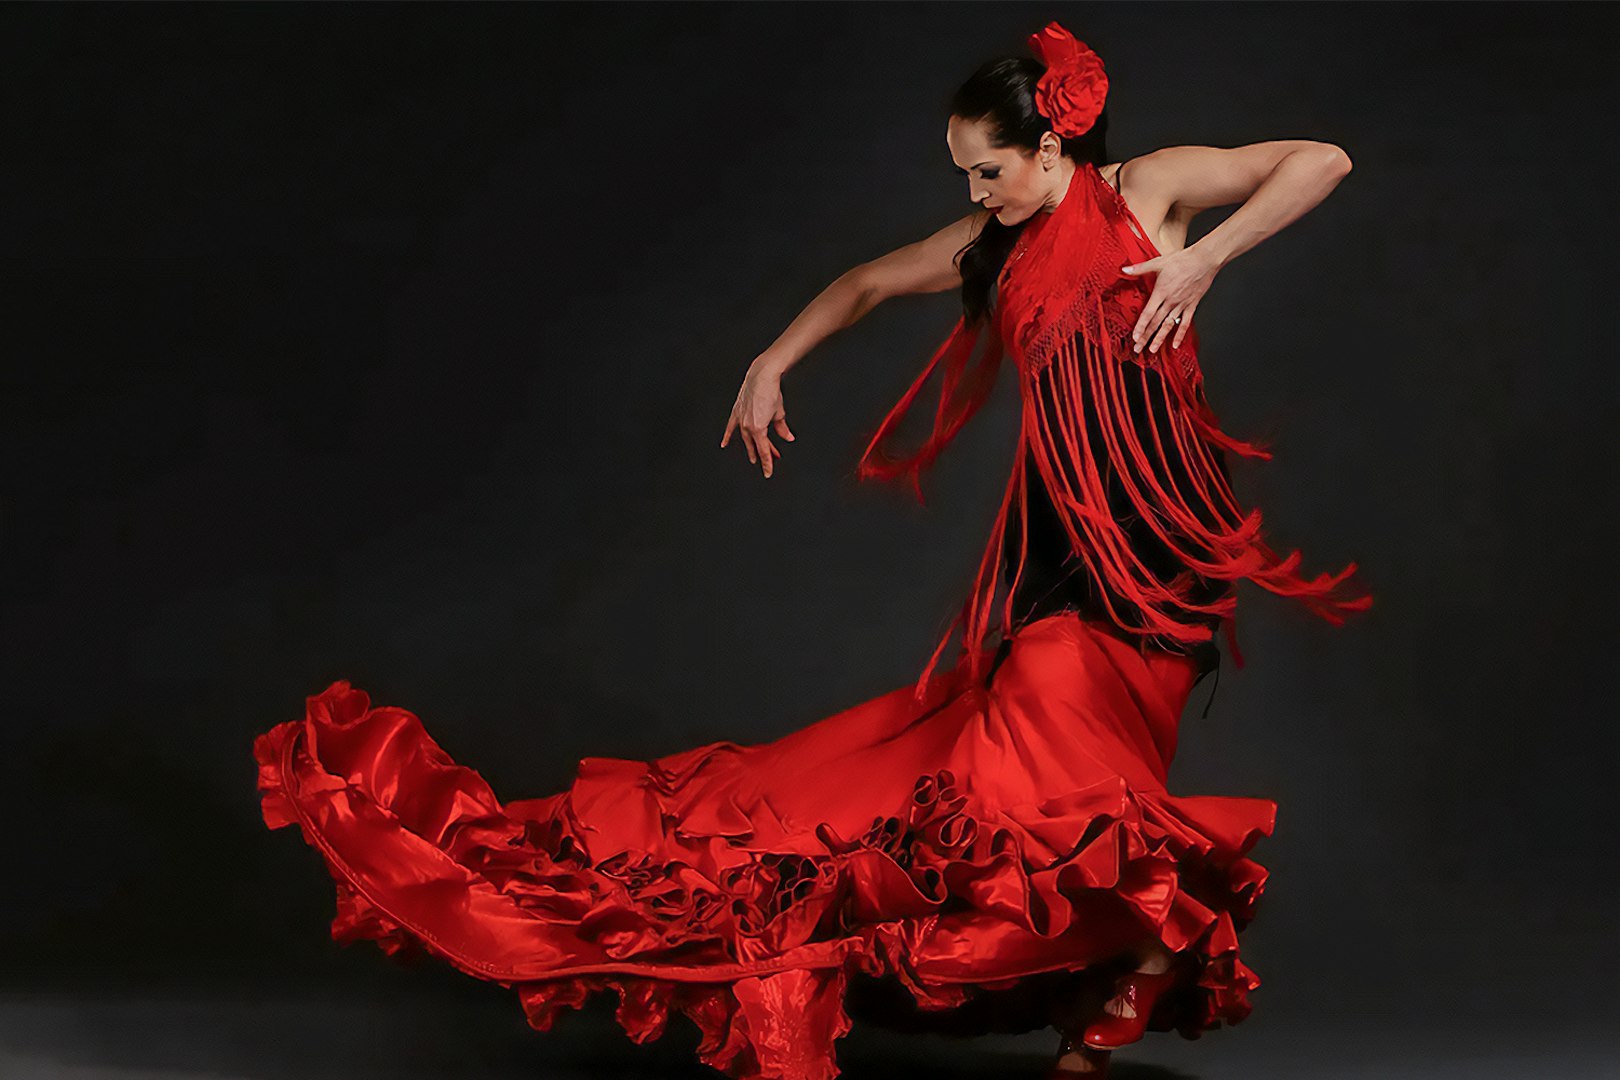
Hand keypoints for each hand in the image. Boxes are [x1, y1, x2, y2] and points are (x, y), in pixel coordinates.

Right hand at [720, 359, 794, 478]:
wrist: (762, 375)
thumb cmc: (771, 391)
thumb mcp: (780, 413)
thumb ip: (782, 428)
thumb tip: (787, 437)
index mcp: (758, 428)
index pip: (763, 451)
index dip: (767, 463)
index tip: (768, 472)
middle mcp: (747, 426)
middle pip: (756, 445)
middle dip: (764, 454)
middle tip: (770, 460)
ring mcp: (740, 419)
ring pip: (745, 438)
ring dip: (750, 447)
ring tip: (754, 456)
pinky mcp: (736, 411)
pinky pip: (730, 427)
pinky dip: (727, 435)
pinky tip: (724, 443)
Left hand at [1121, 244, 1219, 354]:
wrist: (1204, 260)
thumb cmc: (1183, 260)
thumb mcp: (1158, 262)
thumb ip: (1140, 268)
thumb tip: (1125, 269)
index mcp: (1161, 292)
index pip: (1147, 314)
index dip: (1140, 327)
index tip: (1135, 337)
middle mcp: (1170, 301)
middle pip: (1155, 323)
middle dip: (1146, 337)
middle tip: (1138, 348)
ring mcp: (1181, 304)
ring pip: (1168, 325)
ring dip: (1160, 339)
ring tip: (1153, 350)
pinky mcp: (1192, 305)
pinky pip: (1185, 323)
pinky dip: (1180, 334)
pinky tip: (1176, 344)